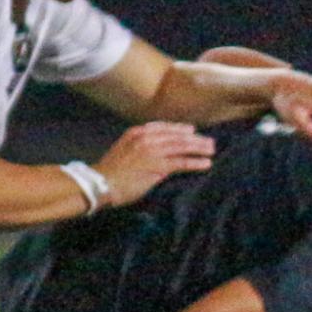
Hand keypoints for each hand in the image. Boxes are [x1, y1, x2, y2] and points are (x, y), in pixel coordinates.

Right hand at [95, 122, 215, 205]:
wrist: (100, 184)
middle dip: (194, 138)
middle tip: (209, 141)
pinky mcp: (158, 166)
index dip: (180, 128)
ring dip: (199, 148)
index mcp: (136, 133)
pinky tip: (206, 164)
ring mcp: (153, 151)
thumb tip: (154, 153)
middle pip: (176, 135)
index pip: (163, 127)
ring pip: (182, 146)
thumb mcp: (123, 152)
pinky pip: (181, 162)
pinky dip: (195, 162)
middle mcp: (146, 138)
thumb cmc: (109, 173)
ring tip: (211, 150)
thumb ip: (138, 148)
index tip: (191, 130)